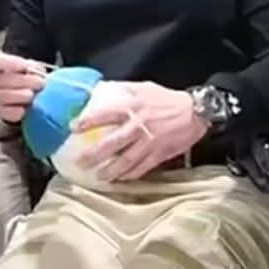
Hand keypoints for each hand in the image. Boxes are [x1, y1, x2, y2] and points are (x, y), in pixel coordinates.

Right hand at [0, 52, 48, 122]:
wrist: (13, 95)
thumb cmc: (21, 77)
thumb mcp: (27, 67)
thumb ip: (32, 67)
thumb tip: (38, 72)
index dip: (12, 64)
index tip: (25, 67)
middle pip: (6, 80)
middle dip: (26, 81)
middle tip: (40, 83)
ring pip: (6, 96)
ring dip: (23, 95)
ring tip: (32, 94)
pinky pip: (8, 112)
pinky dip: (19, 111)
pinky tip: (26, 107)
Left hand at [72, 81, 208, 182]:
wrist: (195, 112)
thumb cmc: (167, 99)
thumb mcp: (144, 88)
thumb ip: (123, 90)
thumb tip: (101, 90)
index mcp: (132, 107)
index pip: (105, 114)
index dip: (88, 121)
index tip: (73, 128)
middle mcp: (138, 126)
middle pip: (112, 143)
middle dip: (95, 155)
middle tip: (80, 162)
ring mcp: (149, 143)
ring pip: (126, 161)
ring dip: (111, 171)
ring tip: (99, 177)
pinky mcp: (159, 154)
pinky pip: (142, 168)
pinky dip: (130, 175)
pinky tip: (120, 179)